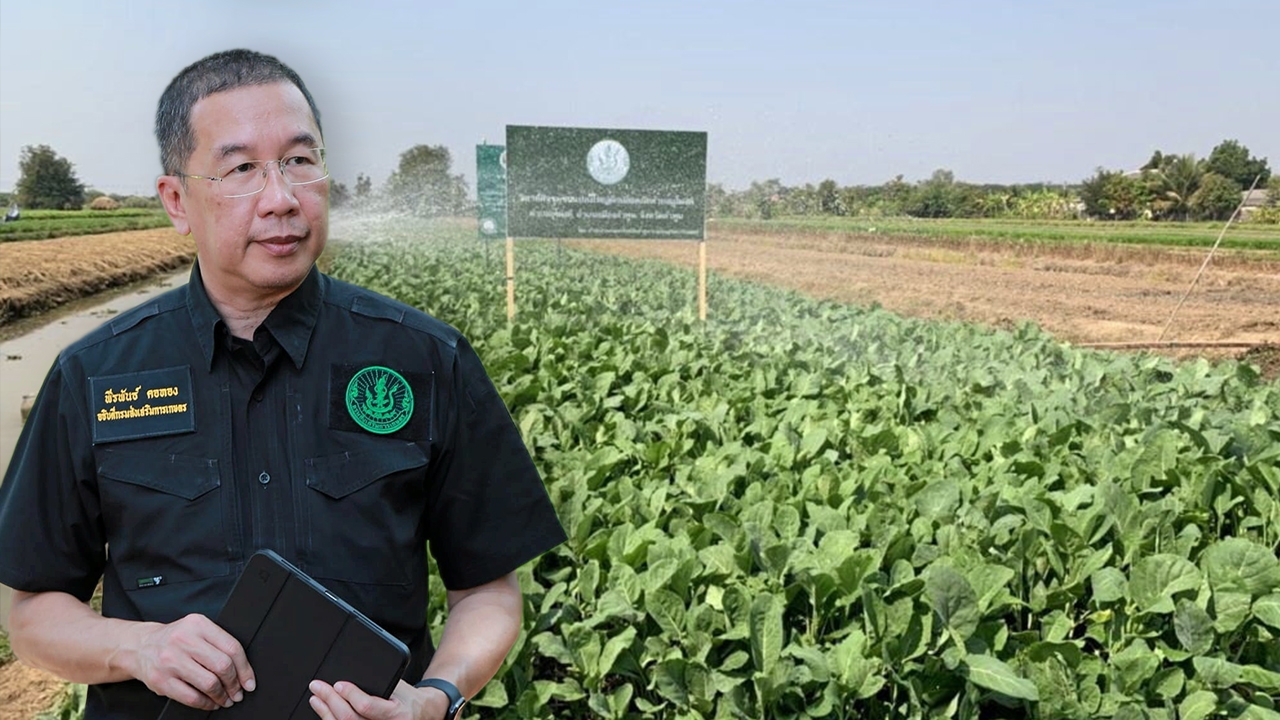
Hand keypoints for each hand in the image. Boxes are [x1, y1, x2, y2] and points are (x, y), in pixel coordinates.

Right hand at [129, 613, 254, 709]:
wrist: (140, 646)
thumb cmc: (174, 640)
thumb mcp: (196, 630)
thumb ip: (218, 643)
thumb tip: (243, 671)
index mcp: (198, 624)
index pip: (232, 647)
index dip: (245, 669)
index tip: (248, 682)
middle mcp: (183, 640)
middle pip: (222, 666)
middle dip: (234, 684)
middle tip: (237, 692)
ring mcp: (170, 660)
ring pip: (208, 683)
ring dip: (221, 696)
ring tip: (225, 699)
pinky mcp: (161, 680)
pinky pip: (191, 697)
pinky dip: (205, 703)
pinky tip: (210, 703)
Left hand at [309, 679, 449, 719]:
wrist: (420, 715)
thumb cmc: (407, 700)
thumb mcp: (398, 687)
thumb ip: (377, 684)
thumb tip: (349, 673)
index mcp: (396, 714)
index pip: (367, 707)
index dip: (350, 695)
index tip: (338, 684)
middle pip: (349, 719)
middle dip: (330, 701)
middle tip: (318, 686)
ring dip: (325, 712)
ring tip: (317, 698)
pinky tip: (325, 712)